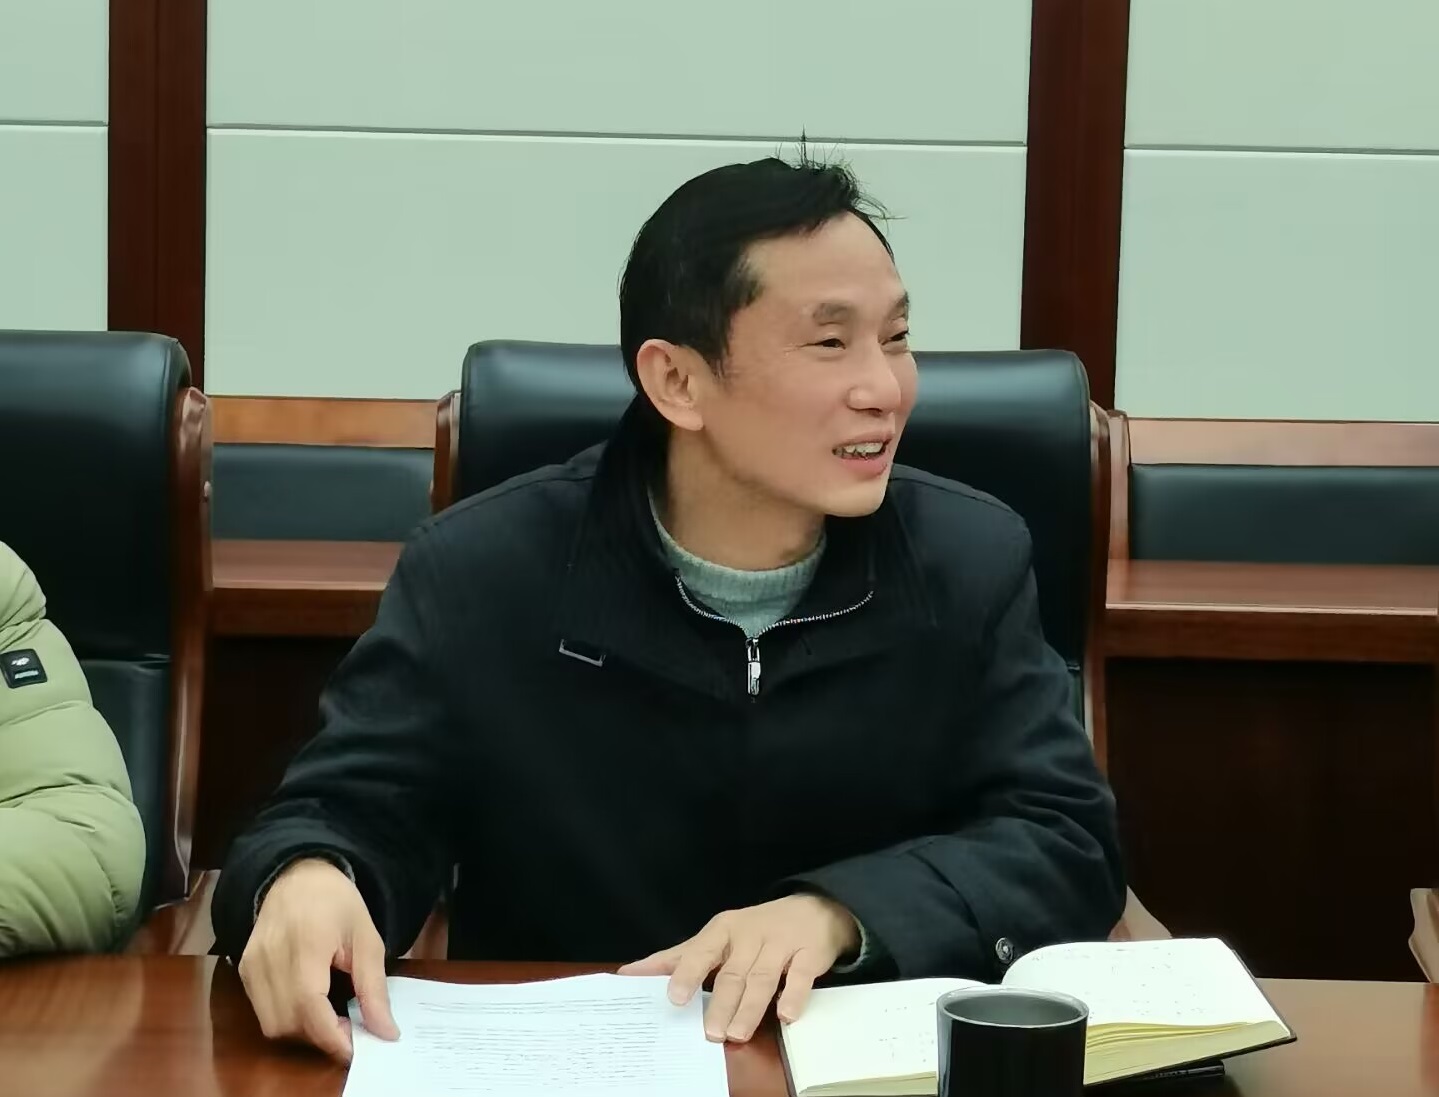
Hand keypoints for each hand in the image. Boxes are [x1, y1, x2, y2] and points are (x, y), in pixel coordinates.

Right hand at [238, 857, 398, 1061]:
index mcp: (306, 943)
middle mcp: (270, 957)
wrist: (298, 874)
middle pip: (289, 1022)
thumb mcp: (367, 939)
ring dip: (303, 1032)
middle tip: (349, 1027)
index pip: (310, 1006)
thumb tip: (385, 1032)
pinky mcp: (243, 970)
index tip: (357, 1048)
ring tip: (331, 1016)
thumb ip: (374, 988)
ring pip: (272, 1024)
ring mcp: (251, 964)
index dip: (332, 1037)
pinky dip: (287, 1018)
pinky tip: (309, 1003)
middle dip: (321, 1036)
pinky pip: (262, 1011)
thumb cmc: (337, 902)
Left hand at [618, 894, 859, 1042]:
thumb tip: (630, 973)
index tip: (675, 997)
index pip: (702, 951)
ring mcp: (781, 944)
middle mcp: (751, 935)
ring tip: (736, 1033)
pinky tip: (785, 1015)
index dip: (688, 973)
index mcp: (724, 930)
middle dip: (721, 1003)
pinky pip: (800, 976)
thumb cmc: (755, 930)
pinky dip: (792, 995)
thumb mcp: (717, 937)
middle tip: (710, 1033)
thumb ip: (678, 957)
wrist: (814, 908)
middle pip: (733, 973)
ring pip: (762, 978)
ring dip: (749, 1007)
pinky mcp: (809, 954)